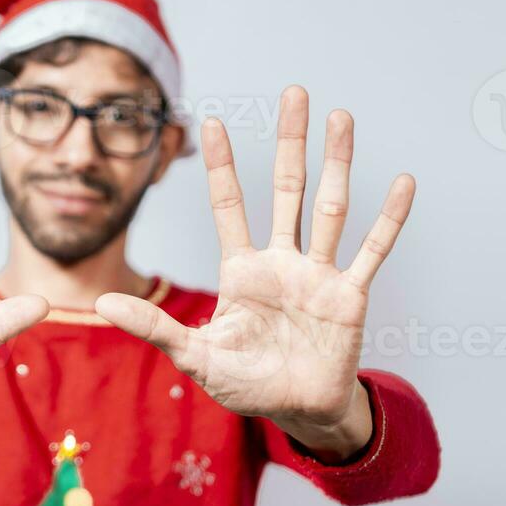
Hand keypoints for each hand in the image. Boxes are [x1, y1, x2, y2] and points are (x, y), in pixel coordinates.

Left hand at [95, 87, 415, 460]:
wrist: (296, 412)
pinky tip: (404, 183)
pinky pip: (371, 251)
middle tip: (294, 93)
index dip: (220, 166)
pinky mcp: (349, 296)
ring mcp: (318, 275)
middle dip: (290, 142)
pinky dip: (389, 219)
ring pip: (329, 207)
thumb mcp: (195, 356)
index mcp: (242, 271)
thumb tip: (101, 306)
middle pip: (286, 189)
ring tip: (341, 117)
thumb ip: (154, 328)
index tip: (209, 122)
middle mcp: (282, 262)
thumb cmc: (246, 384)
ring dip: (337, 163)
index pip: (229, 205)